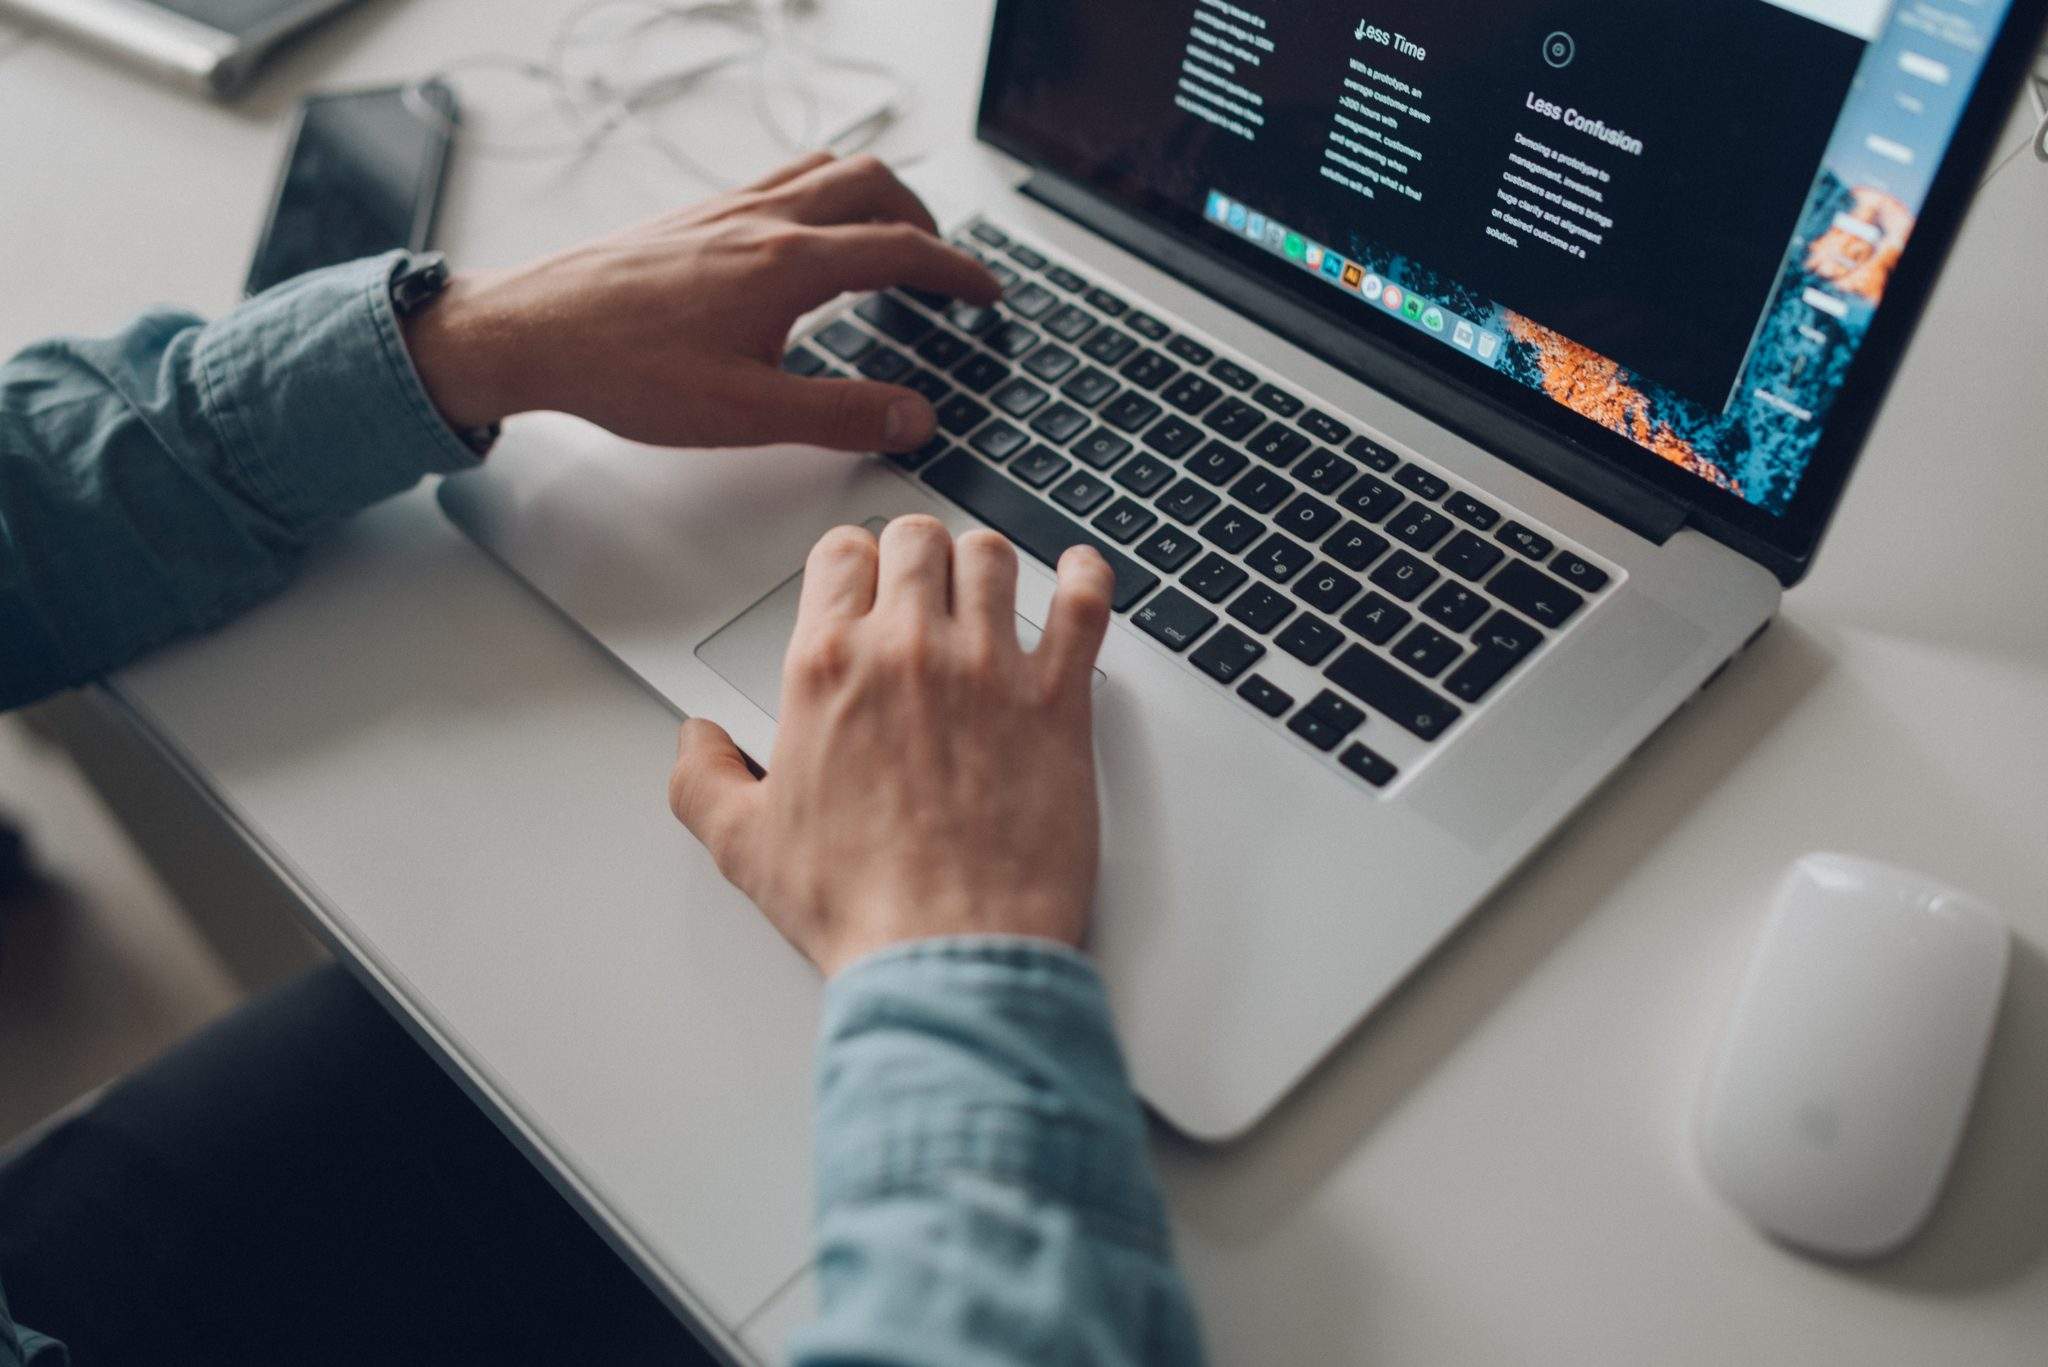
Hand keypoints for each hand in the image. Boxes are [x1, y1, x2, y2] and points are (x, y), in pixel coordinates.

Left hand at [402, 152, 998, 452]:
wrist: (531, 332)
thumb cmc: (624, 370)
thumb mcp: (746, 414)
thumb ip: (841, 415)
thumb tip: (914, 417)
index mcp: (787, 264)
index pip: (900, 249)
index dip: (957, 271)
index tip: (986, 293)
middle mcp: (762, 219)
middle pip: (873, 185)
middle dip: (925, 219)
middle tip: (945, 266)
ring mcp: (727, 209)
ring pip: (826, 170)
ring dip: (876, 196)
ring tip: (893, 238)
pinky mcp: (696, 216)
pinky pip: (781, 179)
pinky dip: (822, 195)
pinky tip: (807, 238)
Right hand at [666, 518, 1114, 976]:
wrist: (947, 953)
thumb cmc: (859, 905)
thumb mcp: (745, 846)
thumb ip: (704, 778)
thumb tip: (696, 742)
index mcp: (829, 668)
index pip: (840, 555)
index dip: (852, 562)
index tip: (861, 580)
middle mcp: (908, 650)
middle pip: (917, 540)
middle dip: (916, 554)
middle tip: (922, 585)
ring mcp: (989, 668)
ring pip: (991, 557)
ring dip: (984, 565)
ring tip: (985, 588)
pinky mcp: (1058, 700)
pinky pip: (1083, 604)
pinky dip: (1084, 577)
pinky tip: (1077, 576)